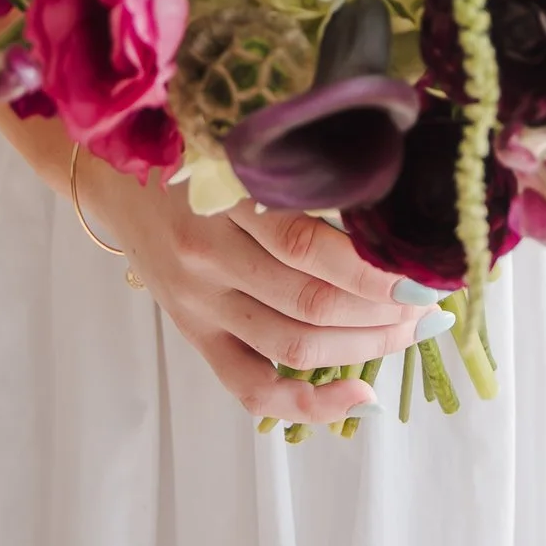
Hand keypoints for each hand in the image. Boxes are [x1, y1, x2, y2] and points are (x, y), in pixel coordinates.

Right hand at [80, 156, 422, 420]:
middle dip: (385, 311)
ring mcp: (199, 304)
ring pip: (294, 345)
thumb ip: (299, 166)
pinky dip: (309, 404)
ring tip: (409, 332)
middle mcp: (207, 256)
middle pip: (312, 302)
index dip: (374, 268)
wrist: (115, 177)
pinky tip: (359, 396)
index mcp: (220, 197)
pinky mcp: (194, 335)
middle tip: (430, 304)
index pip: (309, 245)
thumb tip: (392, 196)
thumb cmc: (192, 147)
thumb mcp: (238, 141)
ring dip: (365, 346)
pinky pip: (252, 387)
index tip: (426, 270)